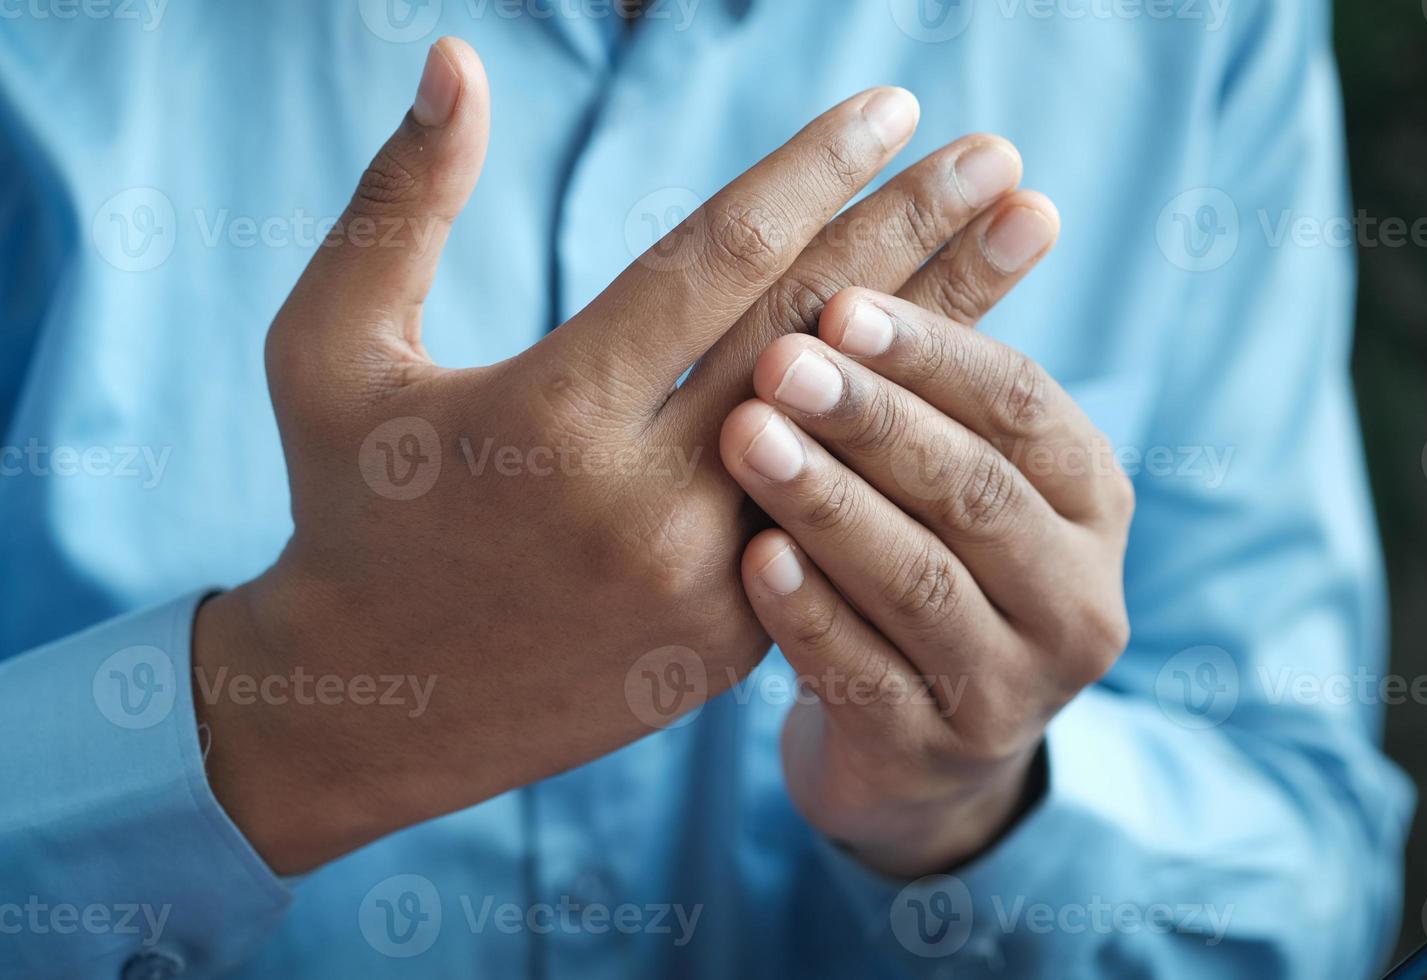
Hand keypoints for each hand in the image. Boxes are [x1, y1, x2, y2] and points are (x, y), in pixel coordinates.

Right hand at [194, 38, 1033, 872]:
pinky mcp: (729, 640)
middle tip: (1001, 158)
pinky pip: (836, 514)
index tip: (894, 107)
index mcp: (550, 414)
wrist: (372, 703)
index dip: (814, 172)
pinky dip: (900, 437)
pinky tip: (963, 370)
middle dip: (918, 232)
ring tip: (1024, 237)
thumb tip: (458, 58)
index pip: (716, 260)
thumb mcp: (326, 348)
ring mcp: (701, 582)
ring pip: (854, 431)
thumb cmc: (345, 507)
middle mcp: (642, 501)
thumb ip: (399, 203)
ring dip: (949, 329)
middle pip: (813, 335)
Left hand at [720, 277, 1134, 878]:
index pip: (1026, 406)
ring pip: (923, 584)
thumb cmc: (928, 561)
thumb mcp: (960, 471)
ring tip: (749, 438)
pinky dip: (810, 613)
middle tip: (780, 361)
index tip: (842, 296)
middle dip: (876, 420)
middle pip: (976, 492)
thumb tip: (997, 185)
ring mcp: (1011, 691)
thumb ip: (952, 371)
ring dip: (834, 503)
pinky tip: (751, 557)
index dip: (936, 350)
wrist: (918, 745)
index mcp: (1093, 502)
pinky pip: (865, 679)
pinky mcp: (931, 756)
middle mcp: (1079, 597)